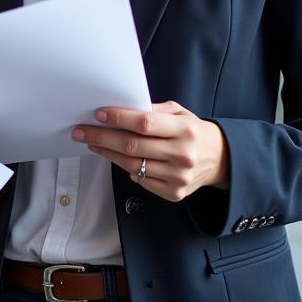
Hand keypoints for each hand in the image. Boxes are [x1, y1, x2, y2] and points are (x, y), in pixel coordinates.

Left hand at [71, 101, 228, 202]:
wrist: (220, 159)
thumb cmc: (192, 131)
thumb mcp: (178, 112)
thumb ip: (151, 110)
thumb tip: (120, 108)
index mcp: (184, 130)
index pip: (144, 123)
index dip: (118, 118)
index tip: (98, 114)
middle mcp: (182, 154)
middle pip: (132, 146)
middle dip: (101, 136)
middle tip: (81, 131)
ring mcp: (178, 177)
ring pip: (132, 165)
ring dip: (107, 153)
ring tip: (92, 142)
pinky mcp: (174, 193)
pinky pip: (140, 180)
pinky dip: (126, 167)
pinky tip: (117, 157)